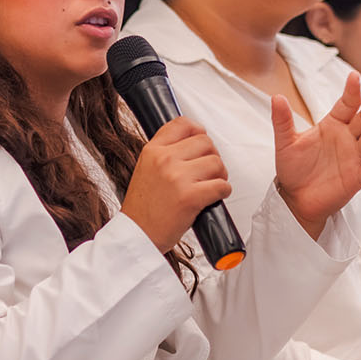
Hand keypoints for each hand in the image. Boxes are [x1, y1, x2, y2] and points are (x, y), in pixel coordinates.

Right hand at [121, 117, 232, 253]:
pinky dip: (223, 192)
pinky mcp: (190, 197)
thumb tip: (195, 142)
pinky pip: (221, 186)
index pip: (183, 124)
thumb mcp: (145, 170)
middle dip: (211, 157)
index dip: (198, 131)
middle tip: (207, 172)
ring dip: (219, 175)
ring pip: (216, 163)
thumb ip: (166, 154)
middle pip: (205, 142)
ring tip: (209, 186)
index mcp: (152, 151)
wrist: (137, 235)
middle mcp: (164, 160)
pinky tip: (212, 198)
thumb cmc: (143, 208)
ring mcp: (178, 177)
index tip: (201, 142)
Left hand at [271, 71, 360, 239]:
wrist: (294, 199)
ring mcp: (354, 158)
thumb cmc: (293, 168)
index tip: (354, 76)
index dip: (352, 91)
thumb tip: (276, 97)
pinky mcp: (356, 178)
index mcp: (333, 125)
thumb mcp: (285, 142)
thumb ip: (282, 121)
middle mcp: (348, 139)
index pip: (347, 104)